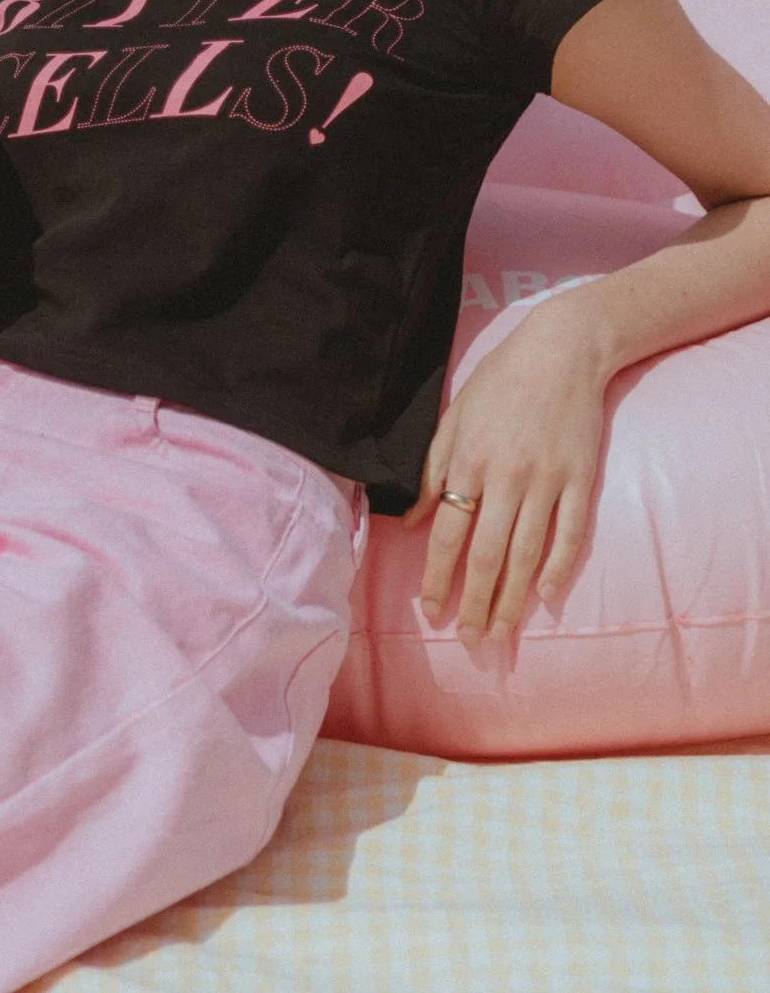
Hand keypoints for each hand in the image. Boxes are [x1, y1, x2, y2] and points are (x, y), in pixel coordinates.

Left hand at [402, 297, 609, 640]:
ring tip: (501, 635)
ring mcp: (547, 480)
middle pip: (487, 555)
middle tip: (469, 641)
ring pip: (527, 554)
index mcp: (469, 461)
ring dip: (512, 600)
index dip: (439, 577)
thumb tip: (411, 520)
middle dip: (476, 603)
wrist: (562, 351)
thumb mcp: (454, 418)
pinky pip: (570, 534)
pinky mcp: (580, 480)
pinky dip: (559, 568)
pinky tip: (545, 596)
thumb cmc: (500, 382)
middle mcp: (507, 477)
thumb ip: (432, 470)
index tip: (432, 612)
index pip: (449, 533)